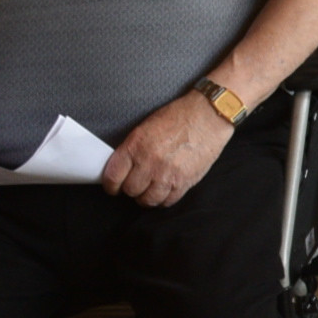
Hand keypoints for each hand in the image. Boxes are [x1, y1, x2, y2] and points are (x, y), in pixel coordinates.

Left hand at [102, 95, 232, 206]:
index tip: (113, 187)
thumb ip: (133, 149)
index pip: (113, 176)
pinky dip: (163, 199)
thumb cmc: (178, 117)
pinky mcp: (184, 182)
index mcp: (136, 146)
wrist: (207, 116)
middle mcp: (150, 162)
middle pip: (130, 190)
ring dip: (146, 197)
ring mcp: (167, 175)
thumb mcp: (146, 127)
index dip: (110, 185)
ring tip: (149, 190)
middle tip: (135, 184)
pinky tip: (164, 191)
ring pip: (148, 200)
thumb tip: (123, 167)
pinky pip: (168, 201)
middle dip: (130, 189)